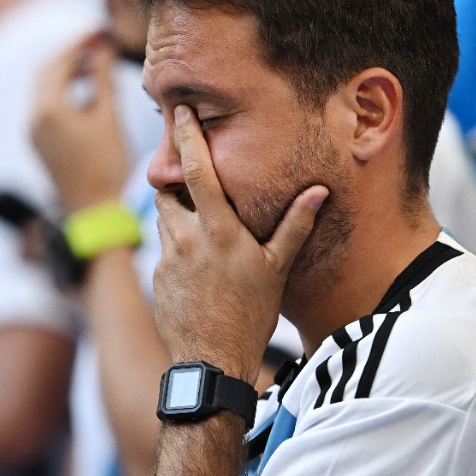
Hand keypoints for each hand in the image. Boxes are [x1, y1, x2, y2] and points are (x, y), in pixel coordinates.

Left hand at [32, 34, 129, 211]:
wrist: (92, 208)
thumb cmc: (105, 165)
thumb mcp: (109, 118)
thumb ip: (103, 80)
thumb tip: (103, 49)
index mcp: (48, 108)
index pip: (59, 62)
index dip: (80, 43)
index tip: (99, 31)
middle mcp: (33, 116)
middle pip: (46, 70)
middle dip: (70, 53)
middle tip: (96, 41)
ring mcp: (33, 129)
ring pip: (44, 86)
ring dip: (67, 70)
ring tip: (94, 62)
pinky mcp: (39, 139)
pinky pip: (46, 103)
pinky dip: (63, 88)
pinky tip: (85, 88)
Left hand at [152, 105, 324, 382]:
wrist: (212, 364)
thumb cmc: (252, 316)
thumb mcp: (278, 268)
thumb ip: (295, 226)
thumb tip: (319, 191)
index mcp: (217, 231)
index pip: (195, 171)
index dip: (187, 138)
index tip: (179, 112)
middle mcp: (185, 239)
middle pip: (169, 191)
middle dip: (176, 177)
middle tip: (189, 169)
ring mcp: (166, 261)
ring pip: (164, 219)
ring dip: (178, 212)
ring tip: (202, 221)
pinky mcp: (157, 281)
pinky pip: (165, 252)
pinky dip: (179, 249)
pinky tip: (200, 269)